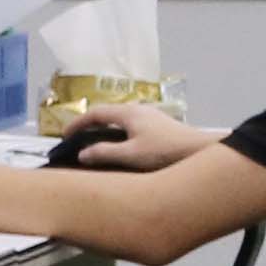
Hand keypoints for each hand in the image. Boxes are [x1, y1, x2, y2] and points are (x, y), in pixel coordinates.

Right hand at [68, 98, 220, 171]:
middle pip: (107, 114)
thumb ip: (105, 153)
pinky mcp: (159, 127)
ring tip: (96, 145)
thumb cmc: (166, 151)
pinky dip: (118, 134)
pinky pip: (131, 126)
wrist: (200, 151)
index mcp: (128, 113)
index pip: (95, 113)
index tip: (65, 135)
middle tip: (77, 139)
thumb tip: (83, 154)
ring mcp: (150, 117)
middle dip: (90, 125)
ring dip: (105, 130)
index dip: (77, 123)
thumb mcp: (131, 155)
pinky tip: (122, 149)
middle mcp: (138, 110)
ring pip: (120, 120)